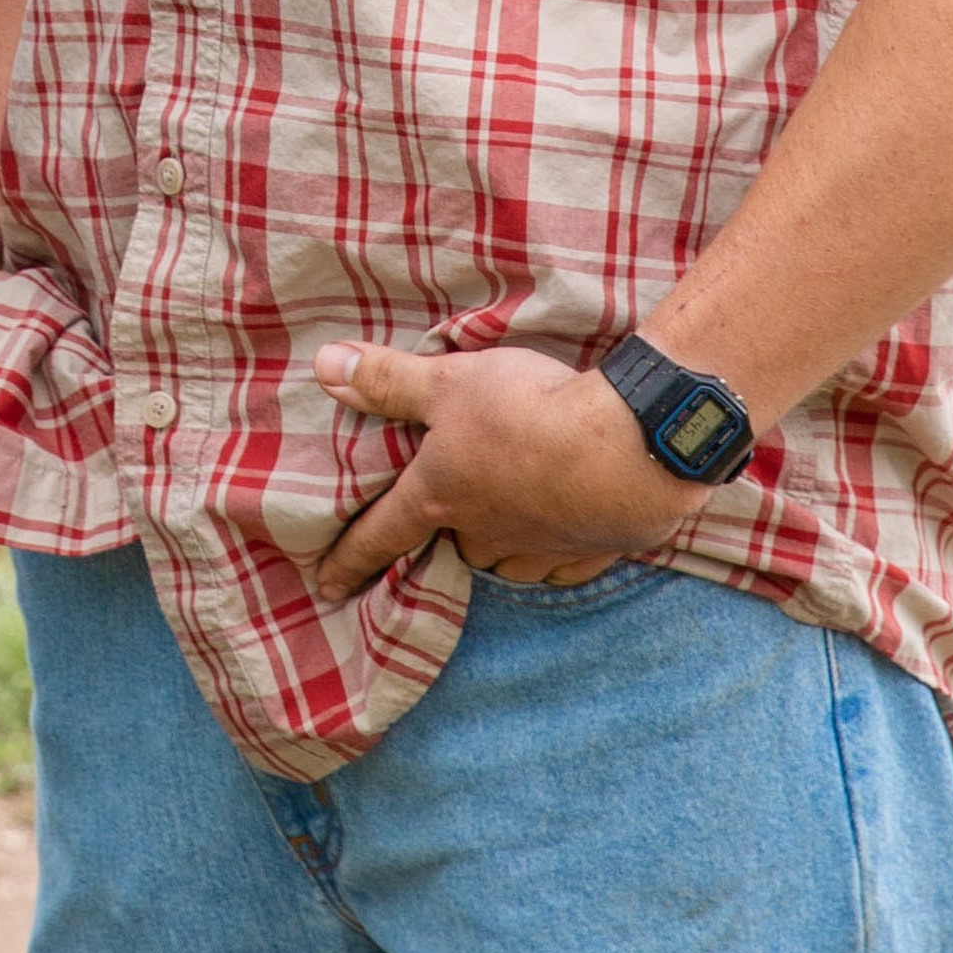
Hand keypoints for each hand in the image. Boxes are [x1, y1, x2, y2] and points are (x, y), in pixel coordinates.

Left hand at [309, 342, 691, 601]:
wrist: (630, 448)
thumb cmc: (526, 410)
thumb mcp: (445, 381)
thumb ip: (386, 379)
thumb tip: (323, 366)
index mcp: (441, 495)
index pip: (382, 533)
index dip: (350, 557)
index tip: (325, 586)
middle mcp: (486, 533)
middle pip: (453, 546)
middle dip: (446, 533)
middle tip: (448, 511)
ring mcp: (542, 549)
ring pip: (506, 561)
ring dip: (498, 545)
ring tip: (502, 517)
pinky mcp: (594, 552)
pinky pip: (561, 566)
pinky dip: (553, 553)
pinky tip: (559, 534)